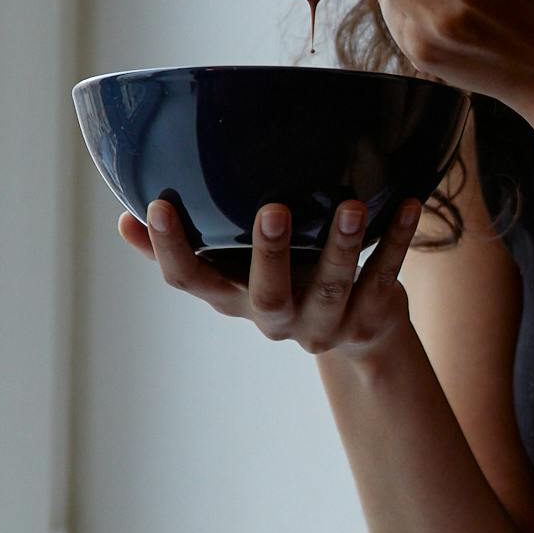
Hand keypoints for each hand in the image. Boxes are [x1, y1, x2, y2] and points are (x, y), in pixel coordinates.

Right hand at [117, 191, 424, 354]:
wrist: (358, 329)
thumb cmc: (284, 276)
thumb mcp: (235, 266)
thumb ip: (190, 242)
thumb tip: (125, 216)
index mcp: (232, 298)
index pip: (189, 282)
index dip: (169, 250)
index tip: (155, 206)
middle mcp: (275, 318)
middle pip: (266, 296)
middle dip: (269, 255)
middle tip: (273, 209)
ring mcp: (325, 323)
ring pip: (333, 289)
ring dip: (342, 246)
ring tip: (351, 204)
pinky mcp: (371, 315)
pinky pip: (386, 276)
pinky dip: (397, 241)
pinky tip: (408, 203)